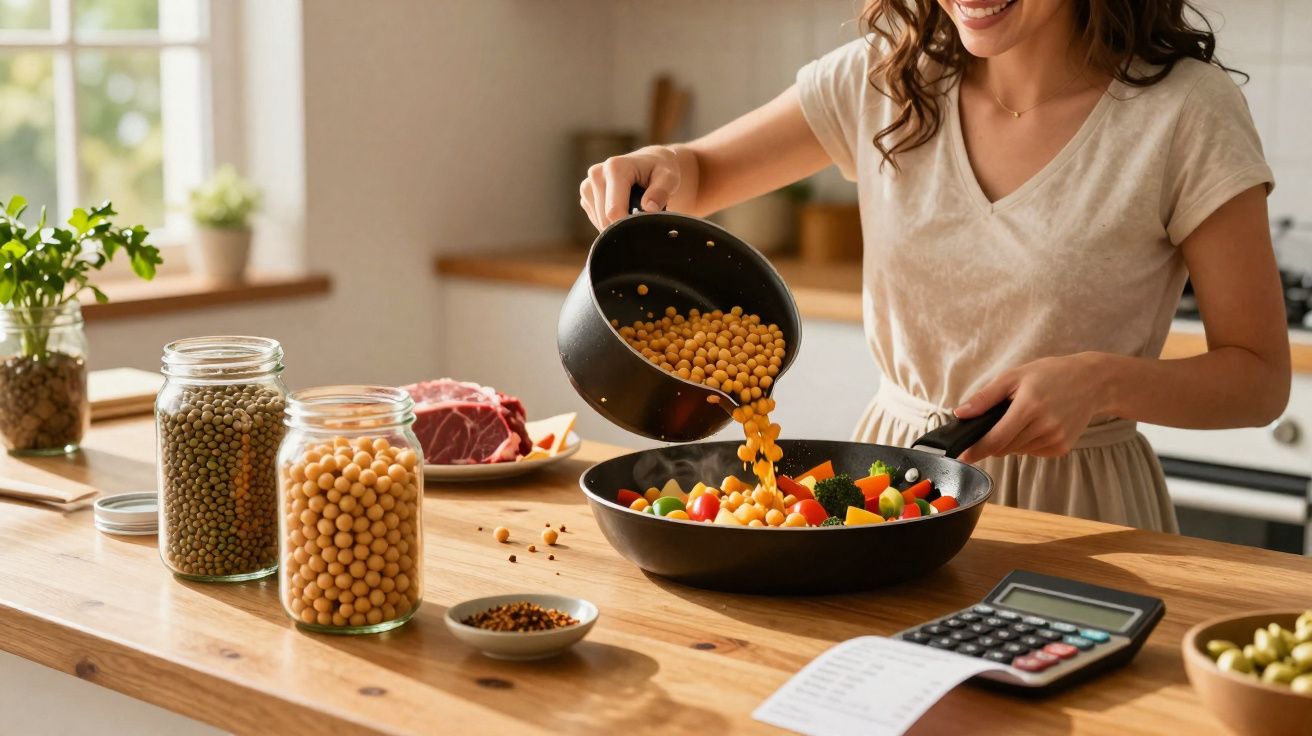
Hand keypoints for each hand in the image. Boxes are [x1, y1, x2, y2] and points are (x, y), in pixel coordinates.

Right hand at [578, 145, 680, 230]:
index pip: (613, 210)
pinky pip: (596, 220)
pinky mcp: (586, 195)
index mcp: (615, 168)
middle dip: (623, 225)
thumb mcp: (669, 178)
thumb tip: (649, 208)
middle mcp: (597, 174)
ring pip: (599, 222)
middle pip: (605, 219)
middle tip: (642, 217)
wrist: (649, 163)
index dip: (627, 226)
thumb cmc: (660, 170)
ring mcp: (588, 185)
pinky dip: (610, 221)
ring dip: (617, 224)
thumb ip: (661, 192)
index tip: (642, 230)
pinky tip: (623, 210)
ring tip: (633, 210)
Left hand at [954, 353, 1110, 462]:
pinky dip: (1027, 443)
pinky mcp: (1062, 448)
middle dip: (993, 440)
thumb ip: (985, 397)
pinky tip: (1036, 425)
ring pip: (1018, 451)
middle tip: (996, 422)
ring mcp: (1055, 439)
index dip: (976, 450)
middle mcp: (1044, 426)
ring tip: (1023, 417)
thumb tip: (960, 414)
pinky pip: (1033, 452)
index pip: (996, 439)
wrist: (1093, 382)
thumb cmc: (1050, 375)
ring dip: (1011, 441)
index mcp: (1029, 407)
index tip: (962, 456)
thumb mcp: (1014, 376)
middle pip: (1005, 447)